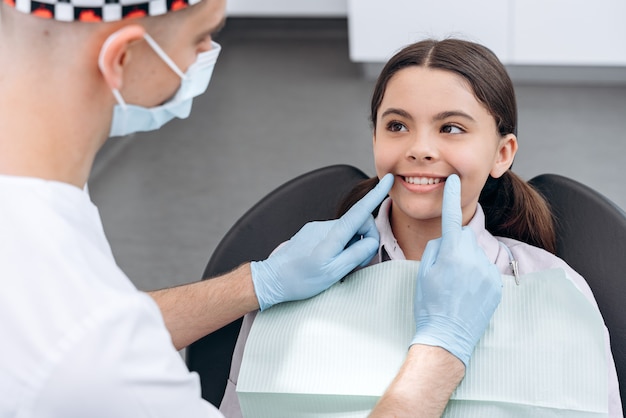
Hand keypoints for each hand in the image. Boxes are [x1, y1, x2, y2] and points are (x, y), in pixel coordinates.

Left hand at [251, 174, 393, 310]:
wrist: (271, 279)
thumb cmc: (300, 280)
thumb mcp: (333, 273)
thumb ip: (355, 255)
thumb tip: (370, 241)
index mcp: (332, 237)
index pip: (359, 212)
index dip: (376, 196)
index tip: (388, 179)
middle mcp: (324, 227)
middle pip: (357, 225)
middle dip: (364, 240)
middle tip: (357, 264)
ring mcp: (316, 228)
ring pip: (346, 232)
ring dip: (350, 246)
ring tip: (339, 266)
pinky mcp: (311, 232)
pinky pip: (334, 235)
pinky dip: (339, 246)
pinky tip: (328, 262)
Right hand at [411, 174, 501, 367]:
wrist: (447, 336)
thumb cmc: (429, 304)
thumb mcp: (423, 272)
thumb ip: (435, 248)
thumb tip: (446, 240)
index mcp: (451, 252)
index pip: (452, 217)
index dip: (452, 197)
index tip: (454, 181)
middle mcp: (473, 258)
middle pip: (465, 236)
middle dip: (456, 243)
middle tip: (444, 267)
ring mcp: (488, 272)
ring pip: (475, 253)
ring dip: (466, 260)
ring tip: (455, 285)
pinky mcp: (497, 284)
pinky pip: (485, 269)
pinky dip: (476, 275)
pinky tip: (466, 292)